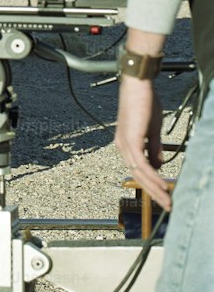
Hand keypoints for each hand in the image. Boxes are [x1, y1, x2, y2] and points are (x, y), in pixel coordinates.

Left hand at [115, 76, 171, 210]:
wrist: (138, 85)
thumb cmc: (144, 103)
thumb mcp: (151, 129)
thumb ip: (153, 147)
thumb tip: (158, 164)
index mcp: (126, 144)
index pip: (138, 170)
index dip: (151, 184)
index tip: (164, 195)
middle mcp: (122, 146)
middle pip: (138, 175)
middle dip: (154, 193)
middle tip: (167, 206)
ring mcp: (125, 143)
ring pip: (140, 173)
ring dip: (155, 189)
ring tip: (168, 201)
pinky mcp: (131, 140)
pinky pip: (142, 164)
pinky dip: (153, 176)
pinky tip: (163, 185)